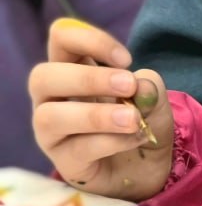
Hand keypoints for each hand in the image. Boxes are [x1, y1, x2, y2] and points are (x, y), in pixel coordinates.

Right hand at [29, 18, 173, 201]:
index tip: (126, 58)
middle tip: (128, 85)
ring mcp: (52, 133)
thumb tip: (140, 85)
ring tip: (132, 119)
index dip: (89, 40)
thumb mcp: (155, 99)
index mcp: (72, 68)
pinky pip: (78, 149)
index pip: (60, 38)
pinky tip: (136, 138)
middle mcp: (52, 98)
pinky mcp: (64, 162)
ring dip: (96, 115)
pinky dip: (112, 142)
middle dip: (87, 78)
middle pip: (42, 76)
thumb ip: (150, 87)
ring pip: (50, 117)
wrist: (150, 167)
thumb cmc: (142, 121)